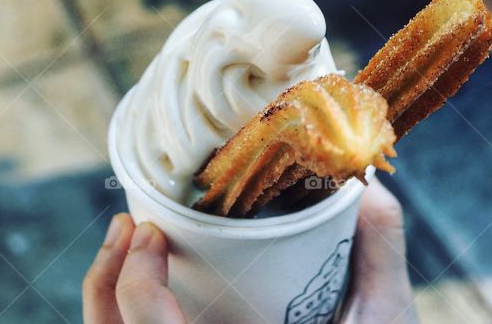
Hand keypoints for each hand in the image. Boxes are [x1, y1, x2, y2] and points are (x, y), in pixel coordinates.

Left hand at [82, 179, 417, 322]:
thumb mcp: (386, 316)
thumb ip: (378, 249)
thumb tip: (367, 182)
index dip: (135, 283)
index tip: (151, 232)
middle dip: (106, 281)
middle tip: (128, 227)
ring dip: (105, 296)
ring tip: (124, 245)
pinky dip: (125, 317)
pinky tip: (148, 286)